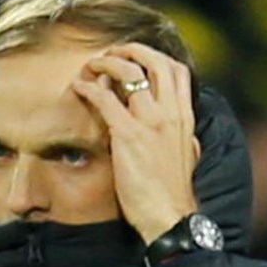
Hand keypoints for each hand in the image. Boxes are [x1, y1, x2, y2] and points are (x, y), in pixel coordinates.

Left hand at [72, 43, 199, 243]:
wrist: (169, 217)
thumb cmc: (174, 194)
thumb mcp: (188, 158)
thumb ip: (186, 140)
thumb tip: (187, 135)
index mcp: (185, 118)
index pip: (177, 71)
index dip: (155, 57)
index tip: (137, 57)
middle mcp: (170, 114)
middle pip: (155, 62)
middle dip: (131, 50)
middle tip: (111, 52)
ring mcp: (150, 123)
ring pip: (129, 73)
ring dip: (106, 63)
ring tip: (91, 66)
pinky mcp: (128, 136)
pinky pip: (106, 100)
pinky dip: (90, 88)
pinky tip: (78, 88)